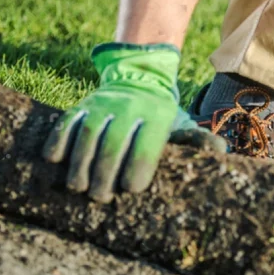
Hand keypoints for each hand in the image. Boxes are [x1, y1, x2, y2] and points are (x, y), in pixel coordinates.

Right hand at [43, 43, 224, 202]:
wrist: (139, 77)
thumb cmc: (162, 116)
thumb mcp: (181, 123)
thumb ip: (195, 139)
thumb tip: (219, 151)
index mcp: (158, 116)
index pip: (147, 143)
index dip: (138, 166)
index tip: (130, 189)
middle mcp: (130, 107)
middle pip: (115, 140)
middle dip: (105, 170)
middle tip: (99, 197)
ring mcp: (104, 104)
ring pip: (88, 131)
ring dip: (80, 160)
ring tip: (76, 187)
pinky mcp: (83, 104)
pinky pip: (68, 120)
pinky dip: (59, 138)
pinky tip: (53, 160)